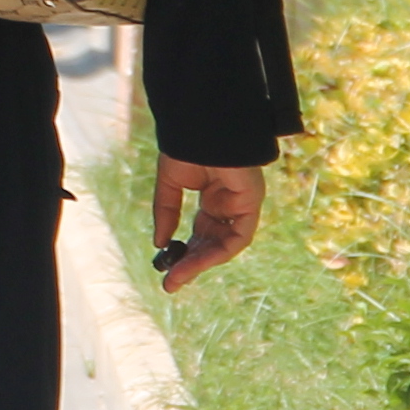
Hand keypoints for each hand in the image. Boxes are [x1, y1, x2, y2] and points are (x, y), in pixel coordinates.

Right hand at [153, 158, 262, 290]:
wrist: (204, 126)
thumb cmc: (188, 146)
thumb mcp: (170, 183)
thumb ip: (166, 212)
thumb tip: (159, 244)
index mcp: (213, 199)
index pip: (202, 234)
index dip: (185, 252)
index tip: (165, 269)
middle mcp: (229, 207)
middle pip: (212, 244)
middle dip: (190, 264)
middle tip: (170, 283)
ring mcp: (242, 207)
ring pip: (224, 245)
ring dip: (201, 263)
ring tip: (177, 276)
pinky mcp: (251, 205)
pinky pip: (237, 238)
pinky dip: (217, 251)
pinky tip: (195, 259)